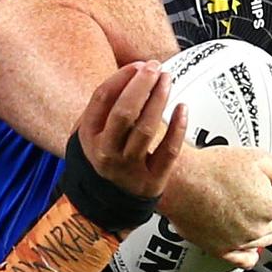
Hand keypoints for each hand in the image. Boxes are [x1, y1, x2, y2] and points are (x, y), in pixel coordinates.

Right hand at [76, 61, 187, 199]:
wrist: (104, 206)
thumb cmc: (104, 158)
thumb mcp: (91, 133)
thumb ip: (105, 106)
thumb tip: (135, 73)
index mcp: (88, 136)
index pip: (102, 98)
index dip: (122, 77)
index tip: (138, 65)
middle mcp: (106, 153)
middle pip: (124, 112)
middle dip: (141, 85)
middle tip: (155, 67)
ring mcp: (128, 169)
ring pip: (146, 129)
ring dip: (159, 99)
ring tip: (167, 79)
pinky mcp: (151, 181)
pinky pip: (168, 151)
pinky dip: (178, 127)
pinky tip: (183, 107)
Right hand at [159, 145, 271, 267]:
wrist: (180, 181)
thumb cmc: (211, 169)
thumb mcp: (256, 158)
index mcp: (271, 206)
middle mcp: (258, 228)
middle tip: (268, 194)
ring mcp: (241, 242)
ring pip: (268, 239)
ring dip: (268, 226)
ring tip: (257, 211)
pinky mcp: (223, 250)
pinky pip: (246, 259)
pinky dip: (251, 252)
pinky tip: (250, 244)